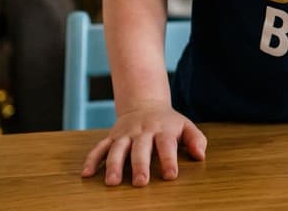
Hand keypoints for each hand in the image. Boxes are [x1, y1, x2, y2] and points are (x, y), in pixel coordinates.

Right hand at [81, 101, 206, 185]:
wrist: (144, 104)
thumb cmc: (169, 122)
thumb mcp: (186, 126)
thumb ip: (196, 139)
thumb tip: (200, 155)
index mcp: (162, 130)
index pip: (166, 145)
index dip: (169, 160)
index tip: (170, 175)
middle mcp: (142, 132)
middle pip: (140, 148)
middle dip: (140, 165)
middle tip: (140, 182)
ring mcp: (125, 134)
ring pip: (117, 148)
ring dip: (114, 165)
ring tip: (112, 182)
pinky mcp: (112, 137)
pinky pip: (100, 148)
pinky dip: (92, 160)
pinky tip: (86, 174)